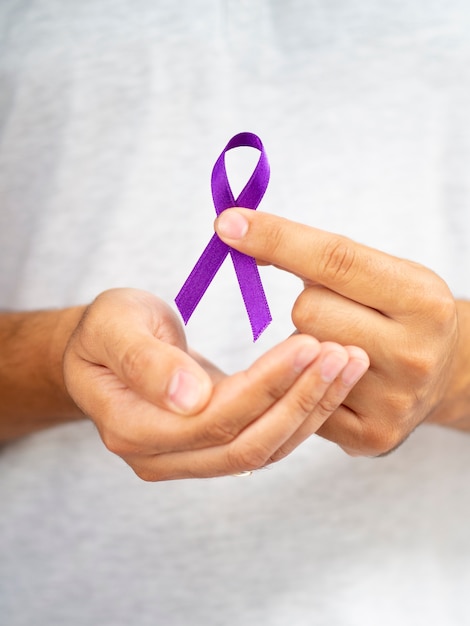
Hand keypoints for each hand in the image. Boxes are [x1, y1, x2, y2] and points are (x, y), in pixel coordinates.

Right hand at [63, 288, 367, 478]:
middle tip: (344, 354)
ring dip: (312, 408)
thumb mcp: (112, 327)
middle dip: (301, 399)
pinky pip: (267, 437)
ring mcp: (190, 457)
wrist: (103, 349)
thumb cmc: (106, 329)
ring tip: (350, 363)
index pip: (214, 418)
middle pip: (247, 442)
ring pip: (265, 448)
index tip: (309, 343)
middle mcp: (163, 456)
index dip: (265, 385)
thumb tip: (189, 398)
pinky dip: (303, 411)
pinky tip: (331, 380)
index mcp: (133, 428)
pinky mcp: (215, 444)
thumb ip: (144, 362)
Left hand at [215, 208, 458, 455]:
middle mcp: (414, 353)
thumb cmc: (401, 312)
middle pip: (308, 310)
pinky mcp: (371, 435)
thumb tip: (240, 231)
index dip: (276, 238)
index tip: (229, 222)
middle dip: (309, 303)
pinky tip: (335, 378)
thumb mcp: (382, 272)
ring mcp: (393, 401)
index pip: (334, 260)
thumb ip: (320, 256)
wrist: (444, 372)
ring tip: (341, 344)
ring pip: (298, 354)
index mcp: (423, 299)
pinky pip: (300, 396)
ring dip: (304, 343)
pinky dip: (306, 381)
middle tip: (340, 312)